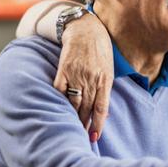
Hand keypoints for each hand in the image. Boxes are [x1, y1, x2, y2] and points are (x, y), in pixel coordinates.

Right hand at [53, 13, 112, 141]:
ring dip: (72, 116)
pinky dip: (59, 101)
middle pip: (87, 108)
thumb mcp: (109, 69)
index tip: (94, 138)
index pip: (101, 108)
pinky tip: (58, 111)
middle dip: (84, 124)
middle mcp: (91, 79)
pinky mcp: (63, 69)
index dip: (98, 124)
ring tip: (71, 128)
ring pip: (74, 102)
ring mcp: (77, 74)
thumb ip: (105, 89)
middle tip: (81, 137)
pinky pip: (60, 90)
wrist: (85, 29)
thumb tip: (104, 113)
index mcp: (105, 80)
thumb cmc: (100, 50)